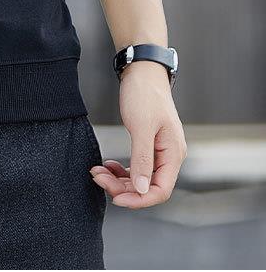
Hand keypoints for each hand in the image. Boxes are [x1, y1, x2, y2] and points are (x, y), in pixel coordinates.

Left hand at [90, 60, 186, 207]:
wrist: (142, 72)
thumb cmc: (144, 94)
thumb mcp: (141, 127)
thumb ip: (142, 159)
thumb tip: (142, 189)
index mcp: (173, 154)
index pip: (161, 190)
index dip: (139, 200)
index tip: (115, 198)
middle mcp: (169, 156)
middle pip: (148, 186)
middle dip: (122, 187)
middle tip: (98, 177)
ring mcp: (159, 151)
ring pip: (140, 178)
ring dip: (119, 179)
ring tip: (98, 171)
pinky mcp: (148, 145)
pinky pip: (137, 166)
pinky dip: (122, 170)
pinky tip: (108, 165)